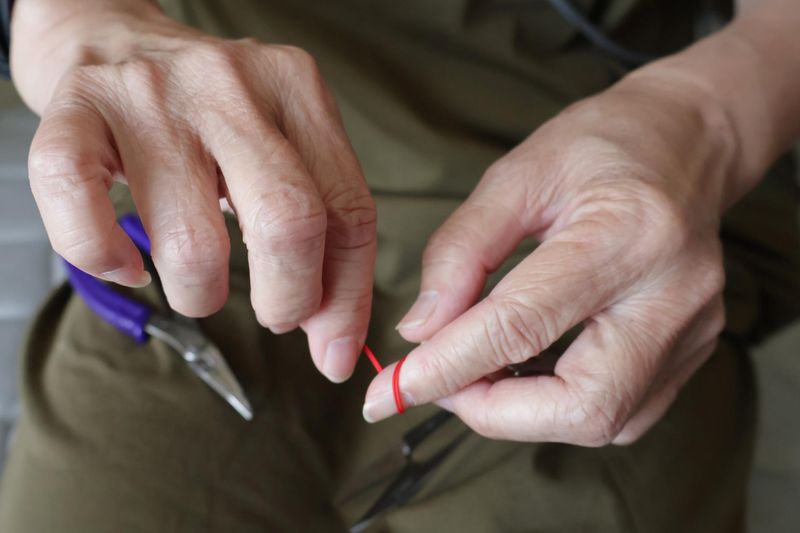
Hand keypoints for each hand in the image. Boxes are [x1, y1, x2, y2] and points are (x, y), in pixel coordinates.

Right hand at [18, 4, 375, 381]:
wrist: (113, 36)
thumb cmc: (206, 113)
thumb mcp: (280, 148)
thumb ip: (317, 230)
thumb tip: (332, 339)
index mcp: (295, 91)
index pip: (348, 211)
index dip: (347, 296)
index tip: (334, 348)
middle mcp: (228, 86)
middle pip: (288, 221)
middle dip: (289, 300)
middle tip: (275, 313)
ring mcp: (149, 96)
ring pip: (190, 241)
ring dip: (199, 295)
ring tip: (195, 282)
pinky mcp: (76, 109)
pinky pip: (78, 203)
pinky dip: (103, 257)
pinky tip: (125, 264)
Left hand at [364, 73, 736, 444]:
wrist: (687, 141)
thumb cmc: (600, 147)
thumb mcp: (516, 177)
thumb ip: (461, 252)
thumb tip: (420, 330)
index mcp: (626, 235)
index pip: (522, 326)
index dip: (449, 365)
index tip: (397, 386)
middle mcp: (671, 295)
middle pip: (581, 405)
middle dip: (493, 411)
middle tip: (444, 382)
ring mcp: (690, 330)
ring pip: (603, 422)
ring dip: (523, 413)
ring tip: (481, 367)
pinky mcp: (692, 351)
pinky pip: (622, 412)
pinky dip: (559, 405)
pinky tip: (529, 369)